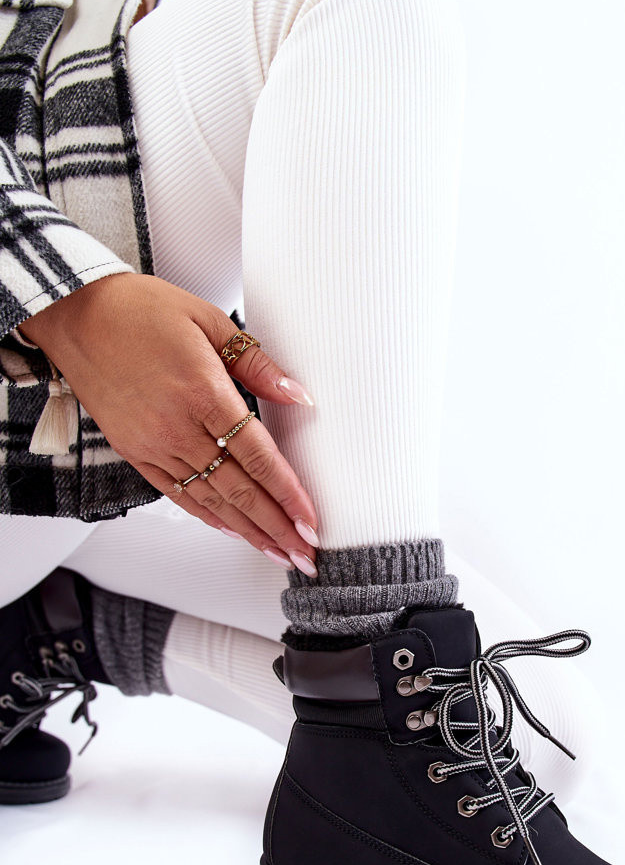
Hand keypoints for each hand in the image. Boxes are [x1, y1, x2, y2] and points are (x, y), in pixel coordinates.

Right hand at [19, 273, 318, 573]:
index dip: (288, 494)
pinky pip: (178, 494)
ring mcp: (153, 444)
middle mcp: (177, 427)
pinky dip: (208, 516)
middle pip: (238, 490)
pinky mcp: (134, 452)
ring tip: (277, 551)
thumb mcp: (209, 320)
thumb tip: (297, 394)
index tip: (309, 520)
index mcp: (202, 392)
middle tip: (304, 553)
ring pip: (211, 500)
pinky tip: (233, 531)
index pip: (257, 457)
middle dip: (276, 527)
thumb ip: (257, 364)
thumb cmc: (138, 311)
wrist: (74, 314)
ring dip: (248, 531)